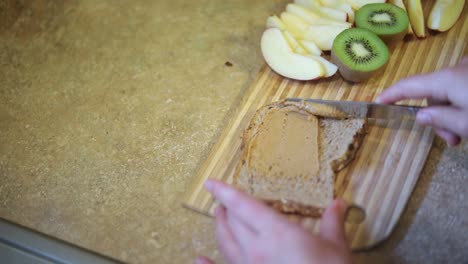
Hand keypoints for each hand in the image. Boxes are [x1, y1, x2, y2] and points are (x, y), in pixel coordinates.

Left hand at [194, 179, 351, 263]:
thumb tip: (338, 203)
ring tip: (218, 218)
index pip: (243, 205)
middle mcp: (256, 249)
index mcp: (277, 233)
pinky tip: (198, 259)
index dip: (225, 192)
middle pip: (233, 222)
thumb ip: (332, 224)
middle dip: (226, 208)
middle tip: (223, 200)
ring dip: (220, 228)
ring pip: (226, 244)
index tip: (211, 183)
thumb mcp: (337, 248)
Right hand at [376, 57, 467, 145]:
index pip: (408, 86)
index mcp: (446, 79)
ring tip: (462, 133)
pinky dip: (461, 102)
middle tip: (450, 138)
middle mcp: (456, 68)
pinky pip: (461, 87)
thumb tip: (420, 116)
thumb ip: (440, 119)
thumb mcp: (466, 123)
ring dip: (450, 112)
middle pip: (433, 94)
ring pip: (449, 92)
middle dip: (436, 116)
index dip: (391, 94)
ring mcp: (467, 69)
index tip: (378, 103)